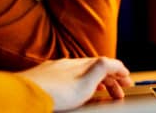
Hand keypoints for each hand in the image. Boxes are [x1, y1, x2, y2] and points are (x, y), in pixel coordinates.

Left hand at [17, 57, 132, 110]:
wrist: (27, 94)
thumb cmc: (55, 93)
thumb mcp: (85, 84)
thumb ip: (100, 70)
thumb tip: (112, 62)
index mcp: (81, 64)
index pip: (107, 62)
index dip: (120, 71)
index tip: (128, 79)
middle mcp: (70, 63)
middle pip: (96, 66)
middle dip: (111, 78)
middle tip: (120, 90)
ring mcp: (57, 68)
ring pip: (83, 70)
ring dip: (97, 79)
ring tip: (103, 89)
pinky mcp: (46, 76)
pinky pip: (70, 75)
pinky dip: (82, 80)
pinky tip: (77, 87)